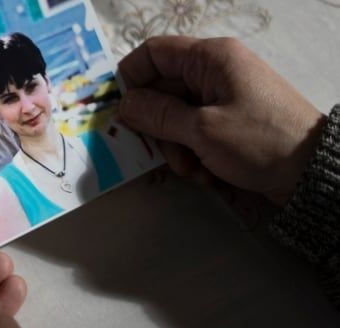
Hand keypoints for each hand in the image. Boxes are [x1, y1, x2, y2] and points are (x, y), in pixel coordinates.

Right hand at [118, 36, 325, 203]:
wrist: (311, 173)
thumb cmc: (259, 141)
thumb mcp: (203, 129)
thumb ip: (158, 115)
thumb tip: (124, 105)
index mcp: (210, 59)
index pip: (154, 53)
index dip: (130, 77)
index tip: (117, 109)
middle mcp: (213, 73)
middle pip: (162, 91)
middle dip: (157, 127)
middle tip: (159, 154)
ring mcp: (220, 100)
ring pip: (175, 118)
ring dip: (175, 148)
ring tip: (192, 169)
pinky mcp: (226, 124)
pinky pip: (193, 133)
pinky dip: (193, 154)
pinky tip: (208, 172)